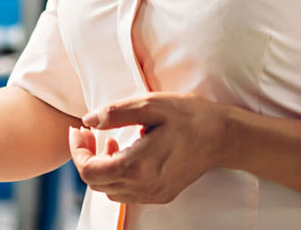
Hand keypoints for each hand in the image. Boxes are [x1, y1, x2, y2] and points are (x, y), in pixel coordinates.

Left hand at [70, 92, 237, 204]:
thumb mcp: (149, 104)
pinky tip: (128, 152)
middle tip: (90, 132)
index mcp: (136, 166)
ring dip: (101, 167)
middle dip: (86, 156)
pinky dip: (117, 175)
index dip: (77, 149)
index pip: (88, 170)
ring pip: (109, 190)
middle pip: (95, 183)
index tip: (79, 129)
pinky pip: (126, 193)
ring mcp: (152, 194)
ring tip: (111, 140)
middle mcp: (143, 187)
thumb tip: (87, 120)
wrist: (223, 137)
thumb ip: (114, 113)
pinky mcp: (161, 195)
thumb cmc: (188, 116)